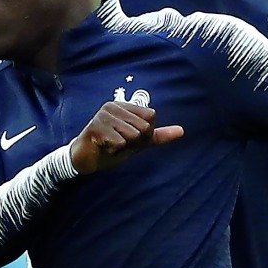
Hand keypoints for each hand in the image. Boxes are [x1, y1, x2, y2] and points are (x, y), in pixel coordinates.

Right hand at [68, 101, 183, 174]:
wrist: (85, 161)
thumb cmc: (111, 148)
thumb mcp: (138, 142)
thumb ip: (158, 135)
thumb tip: (182, 131)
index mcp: (124, 106)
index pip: (151, 117)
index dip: (145, 134)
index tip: (129, 138)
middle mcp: (113, 107)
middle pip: (144, 126)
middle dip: (134, 142)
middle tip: (118, 144)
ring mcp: (103, 116)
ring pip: (132, 135)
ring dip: (124, 147)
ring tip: (111, 145)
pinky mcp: (95, 128)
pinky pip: (119, 143)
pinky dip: (114, 151)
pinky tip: (104, 148)